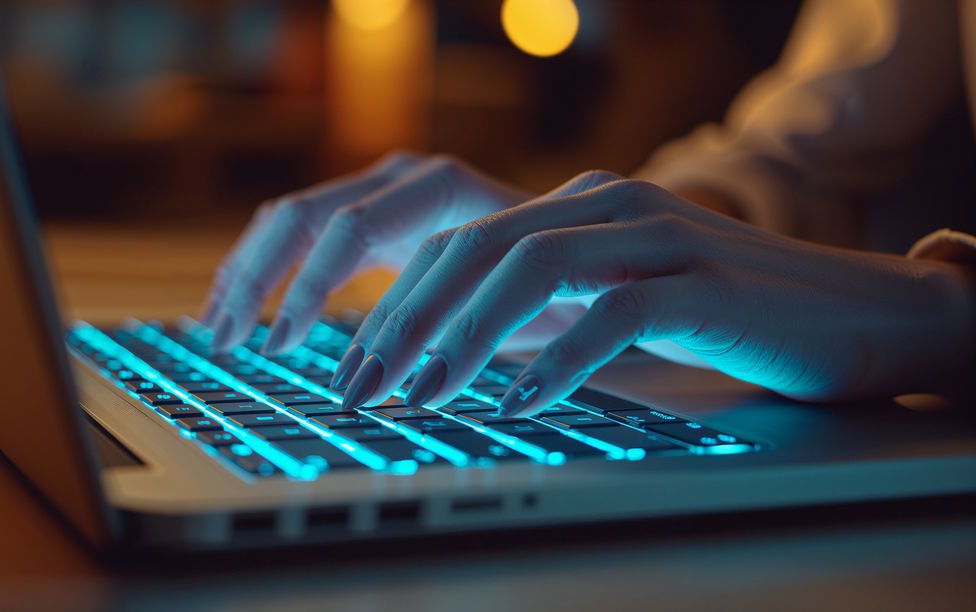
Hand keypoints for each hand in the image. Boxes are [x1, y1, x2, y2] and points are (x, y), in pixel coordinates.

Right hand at [202, 151, 532, 358]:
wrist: (580, 240)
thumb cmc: (562, 277)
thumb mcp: (527, 297)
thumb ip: (472, 323)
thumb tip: (424, 384)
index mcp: (438, 188)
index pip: (348, 229)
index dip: (308, 288)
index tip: (281, 346)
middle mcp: (401, 180)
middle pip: (301, 216)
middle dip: (258, 279)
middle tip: (228, 341)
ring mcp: (382, 194)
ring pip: (289, 220)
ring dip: (250, 273)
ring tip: (220, 330)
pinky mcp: (372, 218)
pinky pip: (302, 234)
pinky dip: (270, 270)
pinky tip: (250, 311)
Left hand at [337, 170, 974, 415]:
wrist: (850, 310)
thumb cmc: (723, 313)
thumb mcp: (616, 296)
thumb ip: (547, 307)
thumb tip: (459, 353)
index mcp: (579, 206)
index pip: (461, 243)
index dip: (399, 304)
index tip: (357, 365)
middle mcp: (607, 205)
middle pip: (476, 249)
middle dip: (407, 321)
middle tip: (360, 387)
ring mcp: (656, 236)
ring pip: (530, 268)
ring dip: (463, 338)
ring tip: (422, 397)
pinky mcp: (702, 283)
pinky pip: (612, 313)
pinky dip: (559, 358)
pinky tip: (522, 402)